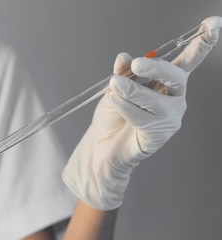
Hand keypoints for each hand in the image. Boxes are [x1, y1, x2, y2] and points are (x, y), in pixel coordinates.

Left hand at [62, 16, 221, 209]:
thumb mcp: (114, 88)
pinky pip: (144, 118)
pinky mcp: (158, 136)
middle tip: (137, 64)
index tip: (212, 24)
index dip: (202, 43)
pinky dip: (127, 108)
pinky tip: (116, 103)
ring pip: (156, 100)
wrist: (99, 146)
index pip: (188, 60)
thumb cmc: (111, 117)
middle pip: (176, 77)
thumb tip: (124, 57)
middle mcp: (173, 99)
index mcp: (166, 82)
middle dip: (157, 68)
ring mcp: (169, 118)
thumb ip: (122, 73)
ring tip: (114, 87)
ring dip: (132, 91)